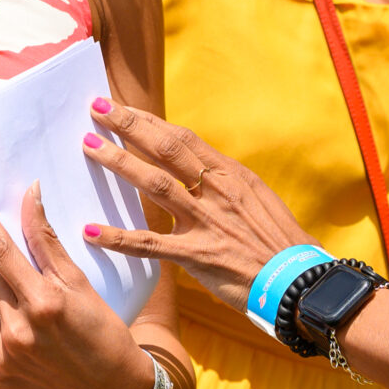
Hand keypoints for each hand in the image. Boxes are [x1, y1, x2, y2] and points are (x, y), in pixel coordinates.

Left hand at [0, 183, 156, 388]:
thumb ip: (47, 241)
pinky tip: (23, 341)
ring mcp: (5, 358)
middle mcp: (19, 331)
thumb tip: (30, 195)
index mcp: (44, 301)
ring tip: (35, 323)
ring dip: (3, 304)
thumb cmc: (103, 331)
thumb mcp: (80, 284)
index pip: (0, 248)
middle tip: (37, 289)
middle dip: (10, 273)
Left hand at [77, 99, 315, 311]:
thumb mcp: (255, 199)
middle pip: (165, 148)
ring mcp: (205, 221)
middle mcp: (215, 190)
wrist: (299, 280)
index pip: (182, 138)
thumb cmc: (278, 241)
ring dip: (119, 163)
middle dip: (129, 126)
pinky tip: (91, 231)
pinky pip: (150, 244)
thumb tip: (195, 170)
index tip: (123, 108)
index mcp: (230, 174)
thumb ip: (223, 183)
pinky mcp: (197, 255)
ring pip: (154, 183)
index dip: (149, 120)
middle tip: (97, 109)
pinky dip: (118, 237)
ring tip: (89, 148)